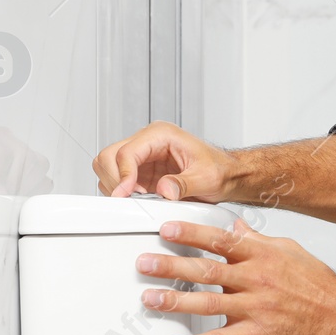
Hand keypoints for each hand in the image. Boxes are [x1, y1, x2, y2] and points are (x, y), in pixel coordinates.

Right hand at [94, 121, 238, 200]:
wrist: (227, 175)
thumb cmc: (219, 170)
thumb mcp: (206, 178)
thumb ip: (184, 184)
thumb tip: (164, 191)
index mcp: (161, 134)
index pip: (127, 152)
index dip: (123, 175)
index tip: (126, 194)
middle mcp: (148, 142)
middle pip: (109, 156)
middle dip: (115, 180)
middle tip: (130, 199)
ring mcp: (143, 156)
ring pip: (108, 166)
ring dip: (117, 186)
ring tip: (139, 199)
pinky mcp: (142, 171)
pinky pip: (119, 180)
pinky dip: (123, 191)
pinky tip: (141, 199)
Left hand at [135, 217, 335, 334]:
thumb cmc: (318, 284)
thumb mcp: (289, 250)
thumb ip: (258, 240)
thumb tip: (235, 227)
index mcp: (262, 256)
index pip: (220, 240)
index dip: (191, 234)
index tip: (166, 229)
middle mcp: (256, 280)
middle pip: (206, 271)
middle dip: (171, 266)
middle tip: (145, 263)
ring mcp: (256, 308)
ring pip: (208, 304)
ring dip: (175, 301)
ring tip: (150, 298)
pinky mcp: (258, 334)